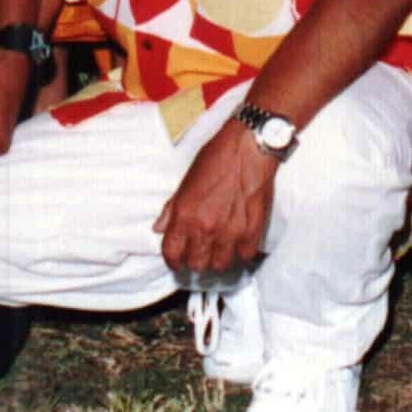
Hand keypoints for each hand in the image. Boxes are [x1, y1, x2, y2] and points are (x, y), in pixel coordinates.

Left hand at [154, 123, 275, 277]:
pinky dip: (241, 251)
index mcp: (185, 214)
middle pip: (196, 264)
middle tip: (200, 250)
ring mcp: (230, 232)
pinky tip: (239, 240)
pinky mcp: (252, 231)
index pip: (171, 253)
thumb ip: (172, 208)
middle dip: (195, 259)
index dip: (172, 261)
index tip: (177, 261)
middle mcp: (205, 228)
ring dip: (218, 257)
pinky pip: (244, 256)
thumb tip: (159, 228)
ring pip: (220, 265)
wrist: (249, 147)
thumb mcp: (187, 179)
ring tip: (220, 246)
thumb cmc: (218, 157)